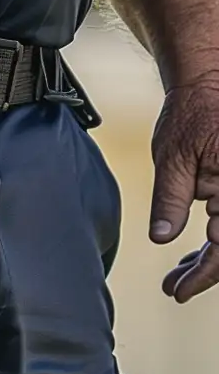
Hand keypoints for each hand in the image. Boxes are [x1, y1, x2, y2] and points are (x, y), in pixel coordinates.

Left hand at [150, 70, 218, 299]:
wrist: (207, 82)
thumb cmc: (191, 112)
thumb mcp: (172, 157)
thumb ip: (170, 200)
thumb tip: (161, 238)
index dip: (204, 276)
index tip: (179, 291)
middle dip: (205, 272)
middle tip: (175, 286)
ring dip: (210, 259)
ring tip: (179, 274)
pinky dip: (215, 241)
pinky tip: (193, 254)